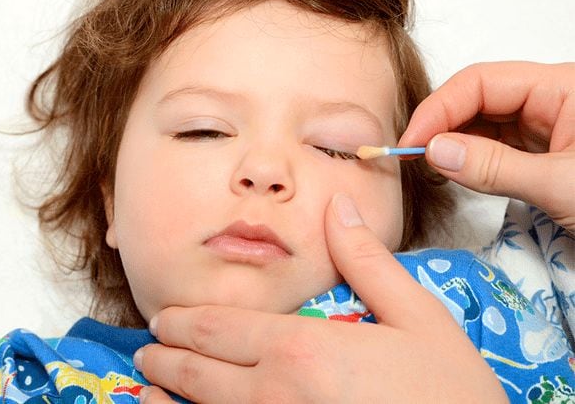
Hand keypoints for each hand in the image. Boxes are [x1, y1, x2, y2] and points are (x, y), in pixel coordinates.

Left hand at [133, 194, 506, 402]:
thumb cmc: (449, 393)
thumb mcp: (417, 317)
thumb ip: (367, 262)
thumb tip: (338, 207)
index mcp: (300, 348)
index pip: (218, 328)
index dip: (183, 323)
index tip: (163, 320)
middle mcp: (272, 393)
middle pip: (197, 370)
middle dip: (165, 357)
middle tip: (147, 351)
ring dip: (163, 399)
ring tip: (143, 390)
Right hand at [399, 61, 574, 232]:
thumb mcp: (561, 185)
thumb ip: (495, 167)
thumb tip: (434, 152)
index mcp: (561, 88)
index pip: (481, 82)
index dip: (439, 109)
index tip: (410, 143)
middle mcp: (551, 100)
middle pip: (479, 98)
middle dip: (441, 124)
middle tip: (411, 156)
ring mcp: (548, 127)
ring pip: (485, 123)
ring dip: (452, 142)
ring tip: (426, 163)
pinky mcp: (544, 153)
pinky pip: (496, 147)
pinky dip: (470, 158)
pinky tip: (453, 169)